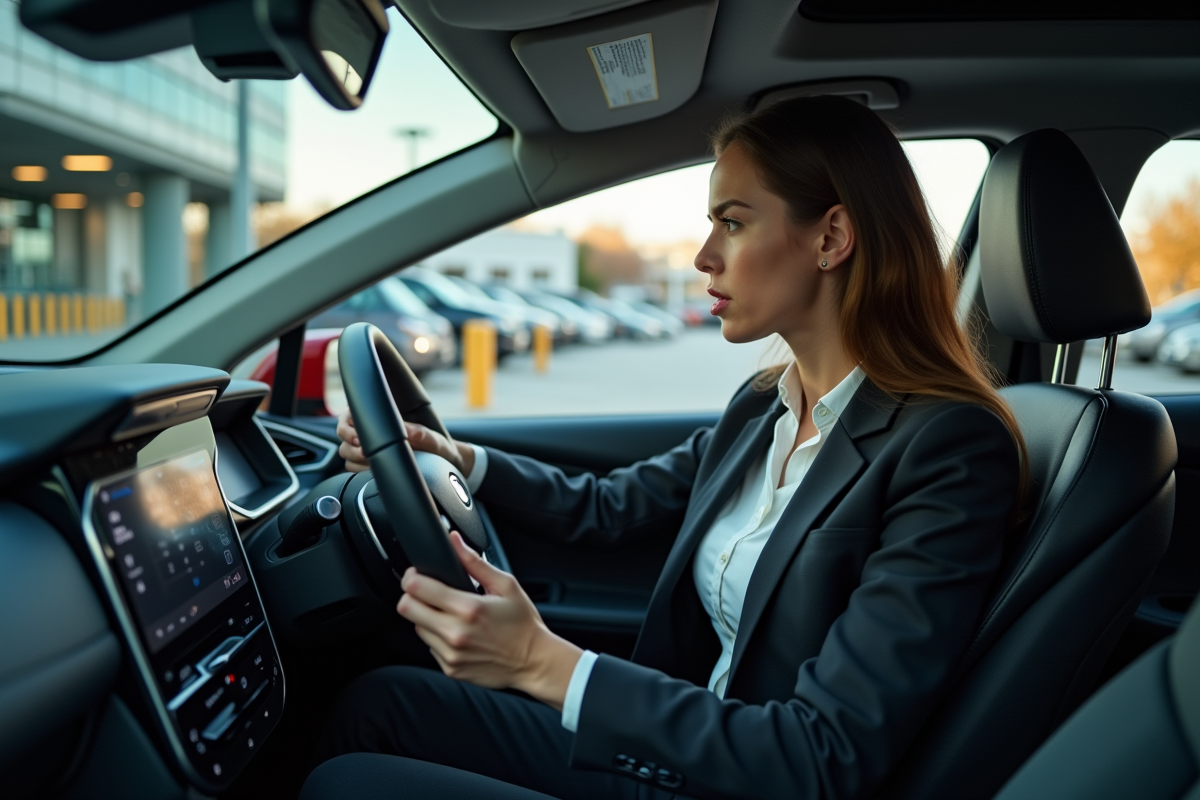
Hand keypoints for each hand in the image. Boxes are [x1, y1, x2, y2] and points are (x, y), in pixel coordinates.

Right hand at [337, 408, 475, 475]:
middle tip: (366, 453)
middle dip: (351, 445)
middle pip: (342, 435)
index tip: (358, 437)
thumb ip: (422, 435)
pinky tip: (373, 472)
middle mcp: (373, 432)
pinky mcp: (369, 466)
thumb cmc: (441, 450)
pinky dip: (358, 471)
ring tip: (371, 464)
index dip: (348, 426)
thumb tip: (406, 431)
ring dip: (354, 459)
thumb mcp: (435, 441)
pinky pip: (352, 468)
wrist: (445, 468)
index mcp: (385, 418)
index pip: (350, 415)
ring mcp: (370, 449)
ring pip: (345, 453)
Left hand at [398, 532, 581, 709]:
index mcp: (468, 608)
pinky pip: (430, 646)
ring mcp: (451, 653)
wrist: (533, 661)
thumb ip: (475, 562)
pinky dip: (438, 637)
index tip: (417, 574)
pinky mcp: (450, 668)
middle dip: (411, 596)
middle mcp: (455, 633)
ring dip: (426, 618)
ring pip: (417, 628)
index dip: (412, 576)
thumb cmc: (522, 623)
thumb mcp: (506, 585)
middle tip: (426, 592)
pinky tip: (457, 633)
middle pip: (407, 609)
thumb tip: (454, 540)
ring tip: (449, 615)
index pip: (417, 589)